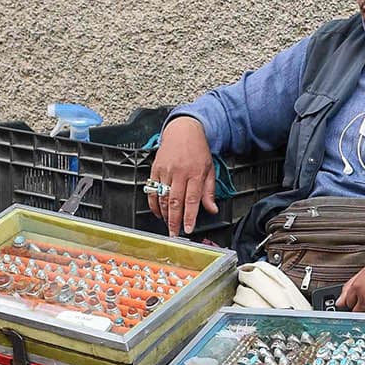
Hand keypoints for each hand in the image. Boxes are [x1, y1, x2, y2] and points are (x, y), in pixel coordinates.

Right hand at [148, 115, 216, 235]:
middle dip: (174, 221)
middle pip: (175, 202)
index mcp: (195, 173)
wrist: (183, 130)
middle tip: (174, 234)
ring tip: (168, 225)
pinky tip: (158, 213)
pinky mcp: (155, 169)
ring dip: (165, 214)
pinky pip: (152, 190)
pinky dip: (153, 204)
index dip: (189, 217)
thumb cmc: (198, 150)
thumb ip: (209, 192)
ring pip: (162, 197)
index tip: (188, 229)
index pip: (192, 200)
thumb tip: (212, 210)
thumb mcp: (209, 169)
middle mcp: (179, 172)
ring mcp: (165, 170)